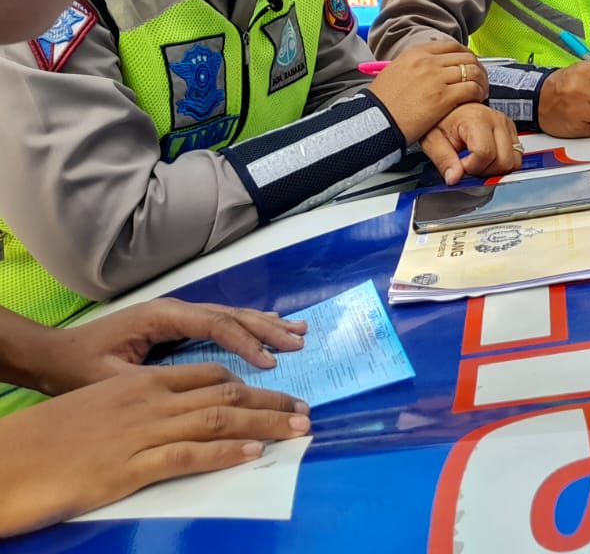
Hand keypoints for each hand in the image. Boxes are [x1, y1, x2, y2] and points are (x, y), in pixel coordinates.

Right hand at [0, 364, 309, 537]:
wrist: (9, 460)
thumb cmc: (52, 436)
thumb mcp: (104, 405)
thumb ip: (144, 404)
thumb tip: (181, 411)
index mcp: (142, 382)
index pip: (210, 375)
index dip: (250, 384)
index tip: (278, 394)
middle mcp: (149, 401)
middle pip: (226, 395)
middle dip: (271, 402)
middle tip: (306, 412)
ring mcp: (141, 432)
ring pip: (218, 421)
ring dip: (265, 424)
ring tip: (298, 429)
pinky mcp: (129, 467)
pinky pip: (189, 456)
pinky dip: (226, 453)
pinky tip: (253, 453)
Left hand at [22, 300, 307, 396]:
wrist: (54, 356)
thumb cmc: (79, 369)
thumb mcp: (111, 378)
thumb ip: (155, 378)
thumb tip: (197, 384)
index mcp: (162, 317)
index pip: (215, 325)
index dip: (245, 342)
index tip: (269, 362)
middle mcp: (175, 309)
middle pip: (231, 314)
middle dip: (267, 328)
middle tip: (299, 341)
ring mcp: (178, 314)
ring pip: (231, 314)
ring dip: (265, 324)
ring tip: (298, 331)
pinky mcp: (178, 324)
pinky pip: (222, 321)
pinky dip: (249, 324)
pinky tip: (270, 326)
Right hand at [367, 41, 487, 143]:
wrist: (375, 121)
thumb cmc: (383, 102)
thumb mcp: (395, 72)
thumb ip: (415, 65)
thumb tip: (432, 66)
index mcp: (416, 53)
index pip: (452, 46)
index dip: (466, 56)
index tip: (470, 66)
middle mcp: (428, 62)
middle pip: (466, 57)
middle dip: (477, 68)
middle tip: (479, 80)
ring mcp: (436, 78)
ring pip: (473, 71)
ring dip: (481, 81)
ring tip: (481, 92)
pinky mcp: (443, 97)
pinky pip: (472, 89)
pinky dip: (478, 93)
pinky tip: (477, 100)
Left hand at [421, 103, 521, 184]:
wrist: (451, 107)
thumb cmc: (442, 119)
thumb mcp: (433, 140)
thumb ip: (443, 159)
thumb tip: (454, 178)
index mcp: (477, 120)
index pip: (485, 154)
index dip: (471, 167)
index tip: (460, 164)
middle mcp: (497, 120)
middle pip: (504, 161)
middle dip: (486, 171)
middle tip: (469, 165)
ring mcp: (507, 125)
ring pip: (514, 161)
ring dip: (497, 169)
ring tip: (478, 163)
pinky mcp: (511, 130)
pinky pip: (516, 156)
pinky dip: (503, 163)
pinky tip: (487, 159)